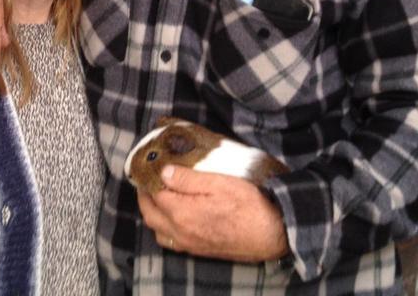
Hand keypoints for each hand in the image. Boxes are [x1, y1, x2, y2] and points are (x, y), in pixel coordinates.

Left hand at [137, 165, 289, 261]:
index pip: (154, 194)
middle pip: (150, 215)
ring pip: (158, 231)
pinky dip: (164, 228)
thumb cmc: (248, 205)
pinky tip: (174, 217)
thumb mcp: (219, 182)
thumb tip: (163, 172)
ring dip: (153, 214)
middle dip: (145, 197)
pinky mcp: (199, 250)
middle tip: (149, 180)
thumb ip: (187, 179)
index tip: (149, 167)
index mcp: (182, 212)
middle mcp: (180, 232)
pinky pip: (171, 241)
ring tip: (160, 196)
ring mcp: (189, 244)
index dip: (149, 179)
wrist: (271, 234)